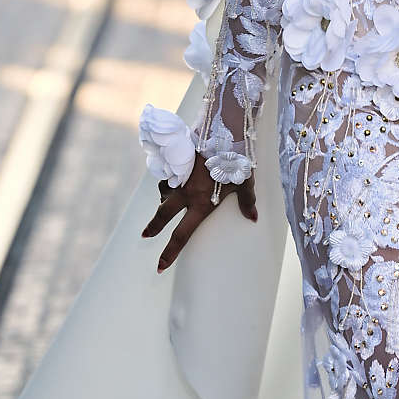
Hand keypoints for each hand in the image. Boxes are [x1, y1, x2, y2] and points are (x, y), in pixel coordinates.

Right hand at [141, 162, 257, 271]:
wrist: (222, 132)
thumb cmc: (236, 160)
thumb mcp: (244, 182)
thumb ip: (247, 201)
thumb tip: (253, 217)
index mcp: (202, 204)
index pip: (182, 234)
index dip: (170, 253)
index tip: (160, 266)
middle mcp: (186, 193)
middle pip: (163, 215)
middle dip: (154, 227)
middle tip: (145, 235)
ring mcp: (179, 178)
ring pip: (164, 192)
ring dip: (163, 197)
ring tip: (166, 199)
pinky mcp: (176, 163)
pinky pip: (167, 176)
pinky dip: (169, 180)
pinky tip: (175, 178)